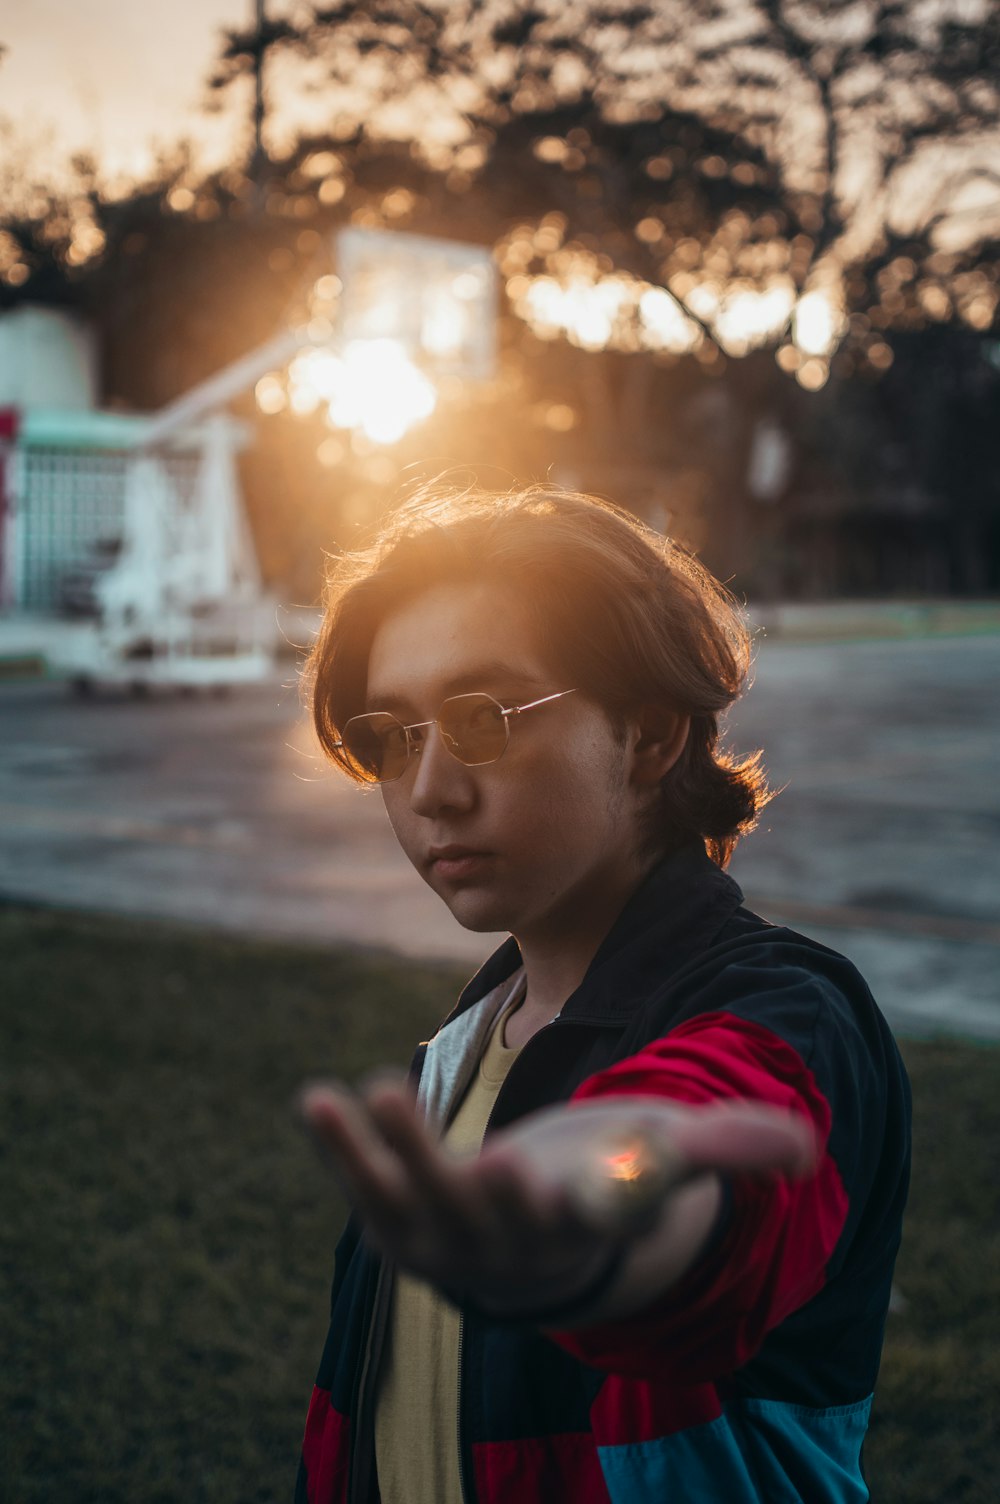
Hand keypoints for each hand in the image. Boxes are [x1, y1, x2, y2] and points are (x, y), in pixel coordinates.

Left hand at [299, 1075, 816, 1318]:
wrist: (548, 1240)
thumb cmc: (613, 1182)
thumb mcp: (665, 1161)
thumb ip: (728, 1148)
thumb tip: (806, 1143)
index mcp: (574, 1228)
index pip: (562, 1225)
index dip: (546, 1203)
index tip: (529, 1174)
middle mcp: (502, 1246)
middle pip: (473, 1216)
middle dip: (447, 1175)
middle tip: (409, 1119)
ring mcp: (445, 1240)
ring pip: (407, 1205)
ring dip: (378, 1156)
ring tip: (352, 1097)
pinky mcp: (401, 1222)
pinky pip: (366, 1189)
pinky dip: (341, 1151)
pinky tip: (315, 1099)